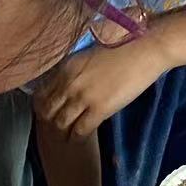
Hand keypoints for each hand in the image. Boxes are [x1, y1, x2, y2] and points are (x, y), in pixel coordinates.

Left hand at [33, 40, 171, 140]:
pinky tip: (80, 138)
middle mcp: (69, 83)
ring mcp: (83, 97)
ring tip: (67, 135)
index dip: (43, 106)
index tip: (49, 112)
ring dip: (63, 131)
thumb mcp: (87, 57)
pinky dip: (77, 137)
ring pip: (61, 123)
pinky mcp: (100, 109)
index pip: (41, 94)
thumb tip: (66, 87)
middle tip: (57, 125)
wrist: (143, 50)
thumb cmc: (121, 48)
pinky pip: (80, 130)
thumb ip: (73, 72)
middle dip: (50, 121)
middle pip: (47, 111)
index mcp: (65, 68)